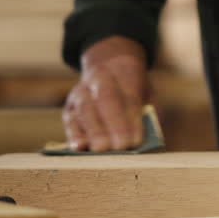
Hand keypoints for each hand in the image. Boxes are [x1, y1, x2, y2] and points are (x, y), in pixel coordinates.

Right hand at [63, 36, 150, 150]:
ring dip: (93, 132)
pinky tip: (79, 147)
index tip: (135, 141)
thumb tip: (146, 141)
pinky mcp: (69, 108)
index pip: (129, 98)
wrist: (109, 68)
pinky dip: (73, 134)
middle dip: (113, 126)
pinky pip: (70, 121)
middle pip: (105, 102)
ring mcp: (81, 93)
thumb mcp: (148, 96)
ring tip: (101, 149)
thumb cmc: (134, 91)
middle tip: (119, 147)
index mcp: (124, 72)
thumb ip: (149, 115)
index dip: (132, 120)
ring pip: (85, 111)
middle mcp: (99, 79)